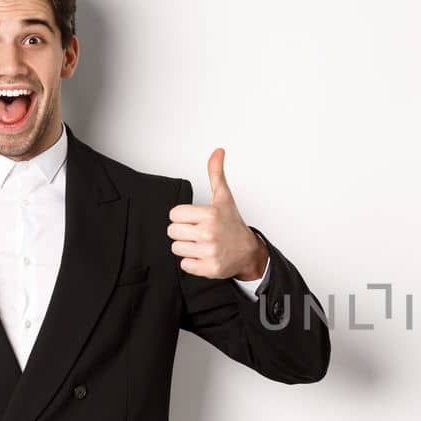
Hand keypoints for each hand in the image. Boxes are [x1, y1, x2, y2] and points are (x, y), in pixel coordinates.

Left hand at [168, 147, 267, 279]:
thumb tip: (218, 151)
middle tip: (198, 233)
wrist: (248, 252)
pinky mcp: (209, 269)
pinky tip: (204, 256)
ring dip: (187, 247)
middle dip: (183, 232)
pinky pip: (184, 265)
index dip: (183, 217)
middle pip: (172, 232)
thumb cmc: (232, 224)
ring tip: (202, 244)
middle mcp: (209, 233)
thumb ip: (216, 173)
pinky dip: (192, 263)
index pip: (174, 214)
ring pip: (176, 248)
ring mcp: (209, 252)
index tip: (195, 219)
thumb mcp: (224, 198)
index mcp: (209, 214)